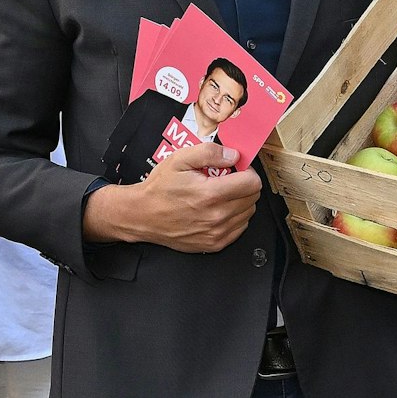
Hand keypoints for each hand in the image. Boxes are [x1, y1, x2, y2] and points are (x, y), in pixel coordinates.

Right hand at [89, 141, 262, 252]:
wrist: (143, 216)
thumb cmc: (160, 188)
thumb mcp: (180, 159)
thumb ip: (209, 153)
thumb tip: (234, 155)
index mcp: (211, 194)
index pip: (253, 183)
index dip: (247, 172)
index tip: (236, 169)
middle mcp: (217, 216)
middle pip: (253, 198)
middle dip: (244, 185)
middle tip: (225, 180)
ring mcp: (217, 233)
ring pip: (249, 213)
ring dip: (240, 201)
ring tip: (220, 195)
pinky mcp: (215, 244)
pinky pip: (240, 228)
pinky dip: (234, 217)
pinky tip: (218, 210)